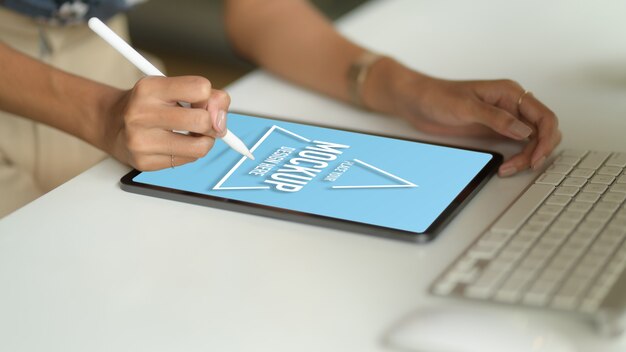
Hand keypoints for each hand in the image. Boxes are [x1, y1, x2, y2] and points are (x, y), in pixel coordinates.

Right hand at [100, 76, 230, 170]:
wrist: (111, 124)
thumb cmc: (148, 104)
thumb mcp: (171, 88)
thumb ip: (205, 95)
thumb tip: (222, 117)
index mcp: (149, 88)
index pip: (200, 88)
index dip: (210, 97)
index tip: (204, 102)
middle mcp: (141, 114)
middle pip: (202, 121)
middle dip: (212, 123)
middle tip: (204, 122)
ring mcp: (142, 141)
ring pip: (200, 147)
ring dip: (205, 141)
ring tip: (194, 134)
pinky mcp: (145, 163)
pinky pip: (188, 161)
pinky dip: (190, 152)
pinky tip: (178, 144)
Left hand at [363, 59, 560, 176]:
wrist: (417, 102)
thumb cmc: (438, 96)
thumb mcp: (466, 107)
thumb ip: (496, 118)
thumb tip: (524, 130)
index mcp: (510, 92)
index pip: (544, 115)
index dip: (547, 138)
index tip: (536, 156)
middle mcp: (511, 104)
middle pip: (542, 130)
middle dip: (538, 150)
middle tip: (523, 166)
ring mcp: (504, 118)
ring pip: (532, 140)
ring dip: (527, 156)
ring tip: (510, 168)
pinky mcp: (495, 130)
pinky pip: (517, 145)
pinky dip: (517, 157)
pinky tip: (507, 165)